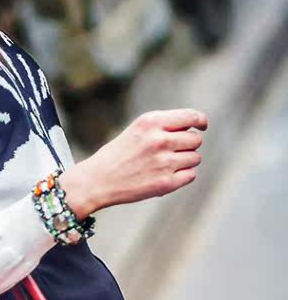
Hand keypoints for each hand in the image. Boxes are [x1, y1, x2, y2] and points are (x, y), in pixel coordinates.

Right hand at [60, 109, 207, 217]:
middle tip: (172, 150)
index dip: (201, 121)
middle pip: (195, 139)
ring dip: (186, 160)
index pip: (192, 117)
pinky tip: (165, 174)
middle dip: (188, 144)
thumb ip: (164, 126)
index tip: (202, 126)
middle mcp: (159, 140)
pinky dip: (183, 175)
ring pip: (196, 158)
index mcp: (151, 122)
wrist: (98, 180)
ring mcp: (164, 162)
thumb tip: (195, 127)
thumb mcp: (137, 130)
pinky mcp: (166, 183)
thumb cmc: (118, 154)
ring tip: (165, 163)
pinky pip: (191, 175)